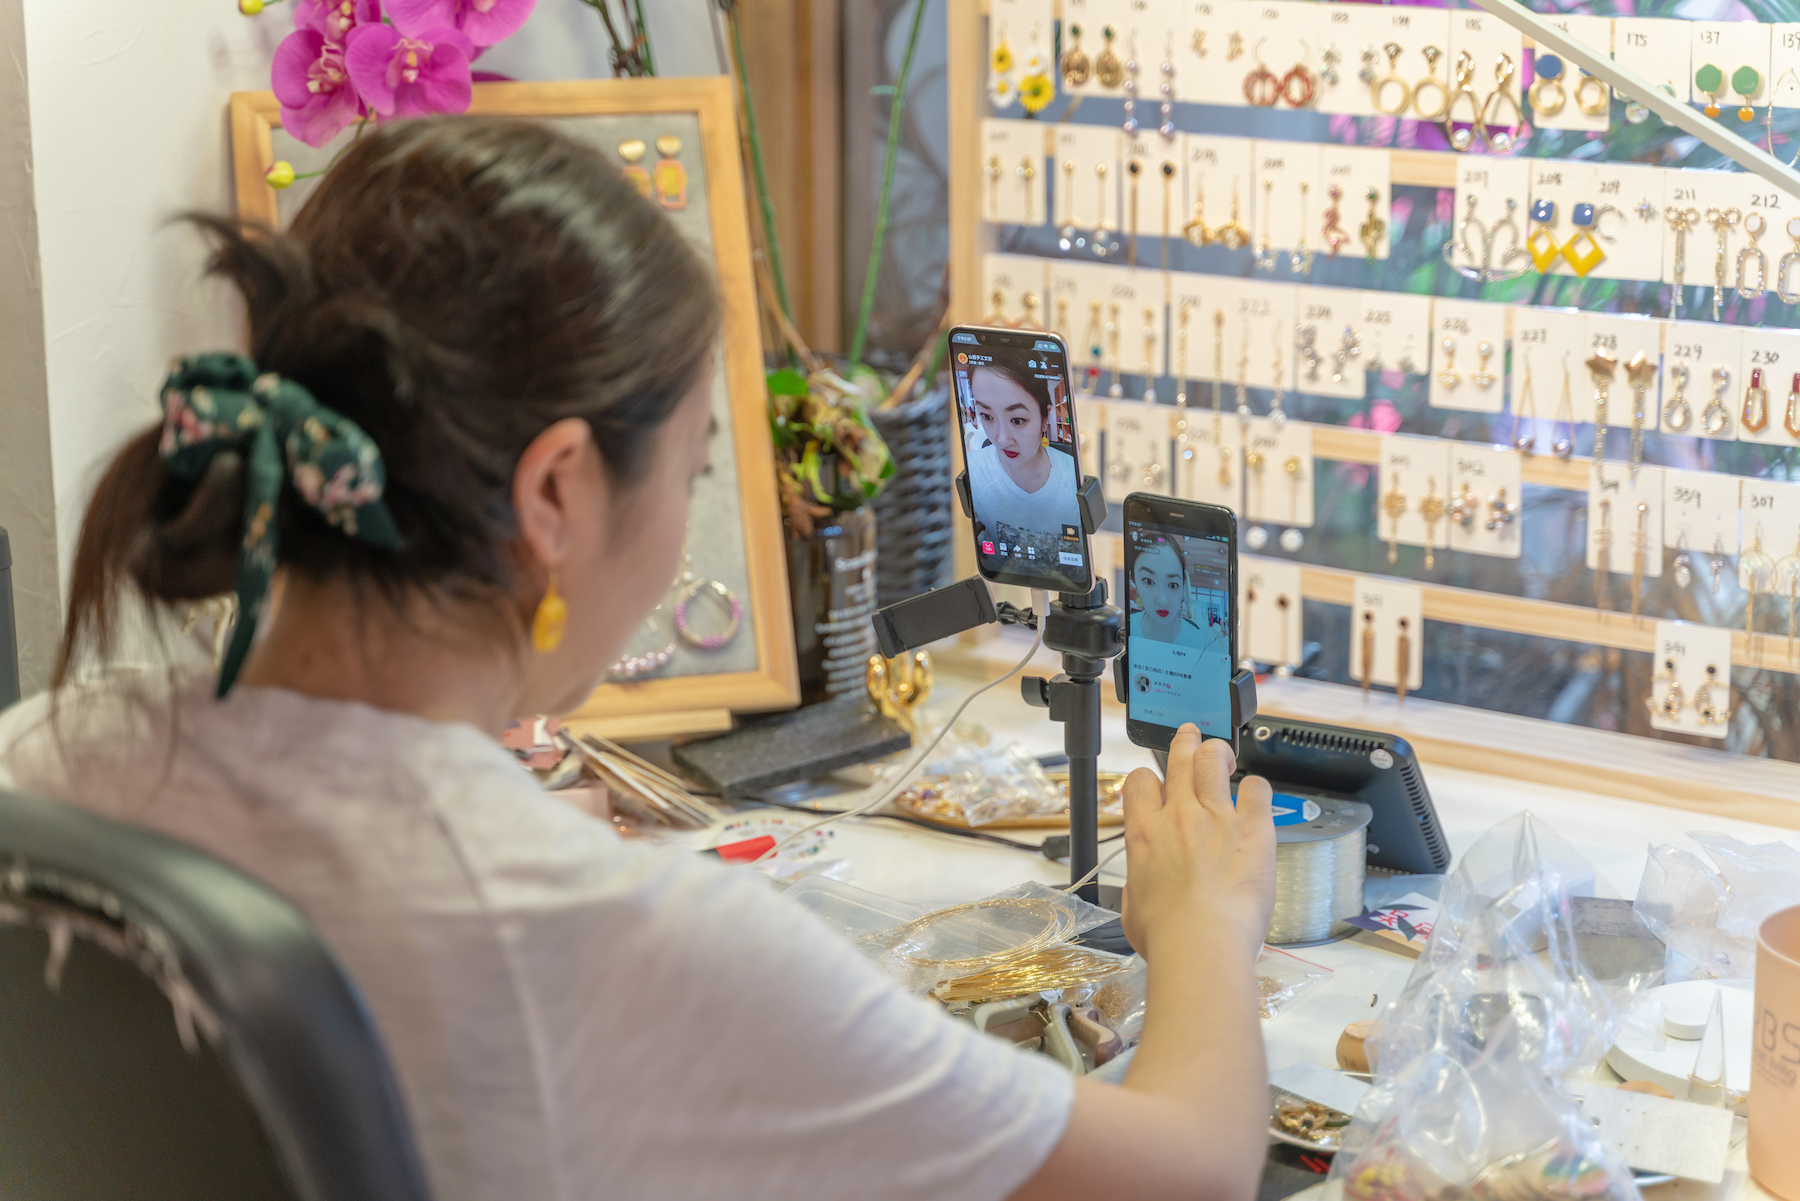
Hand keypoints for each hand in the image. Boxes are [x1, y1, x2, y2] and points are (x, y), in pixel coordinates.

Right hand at [1119, 726, 1275, 963]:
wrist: (1201, 942)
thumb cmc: (1167, 934)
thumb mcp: (1132, 907)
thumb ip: (1139, 885)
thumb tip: (1144, 888)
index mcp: (1144, 833)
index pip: (1139, 781)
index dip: (1148, 779)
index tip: (1158, 785)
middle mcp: (1178, 815)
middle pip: (1179, 758)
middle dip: (1185, 742)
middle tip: (1190, 736)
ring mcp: (1216, 816)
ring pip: (1213, 759)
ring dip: (1217, 751)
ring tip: (1223, 753)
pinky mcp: (1252, 827)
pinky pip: (1256, 789)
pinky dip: (1255, 788)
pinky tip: (1256, 795)